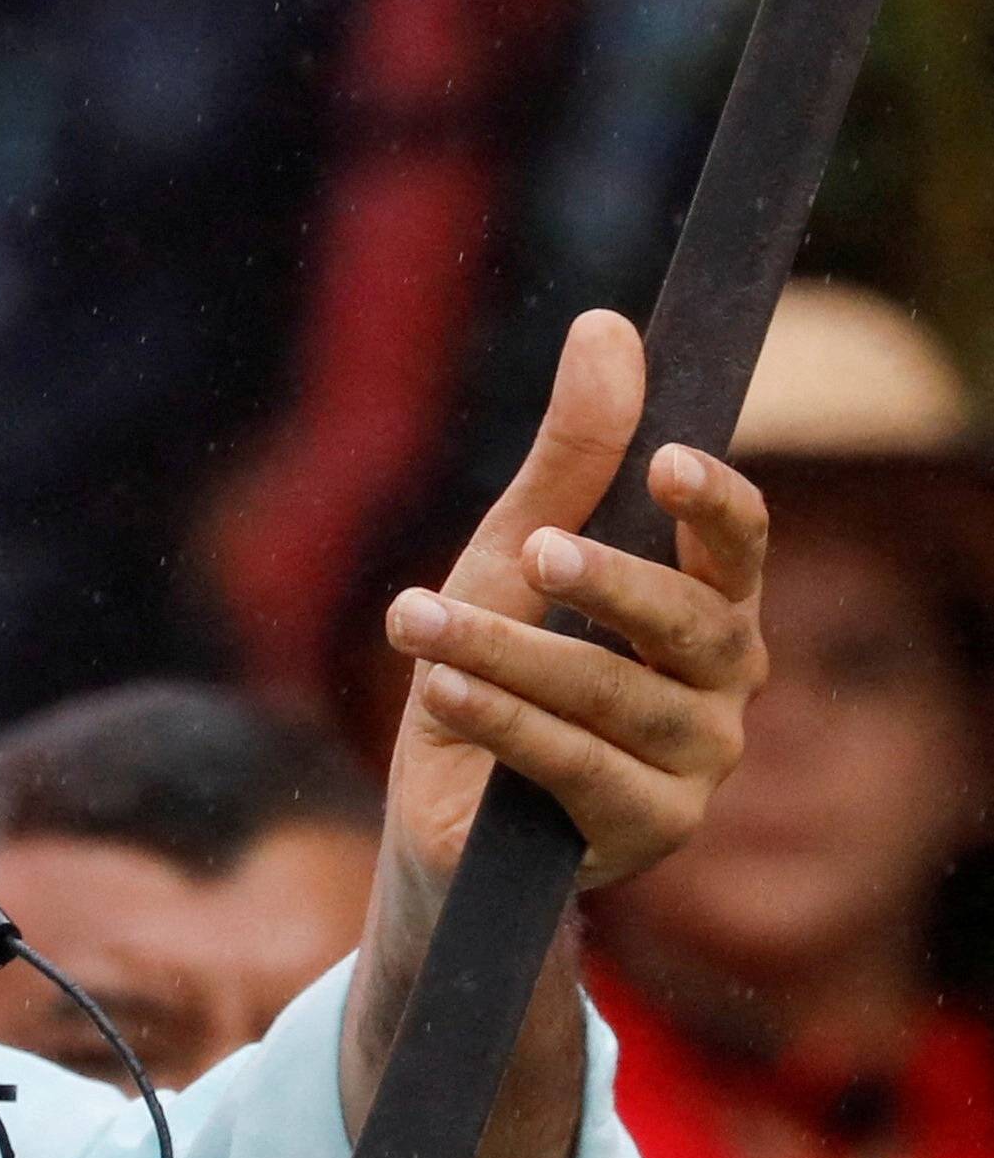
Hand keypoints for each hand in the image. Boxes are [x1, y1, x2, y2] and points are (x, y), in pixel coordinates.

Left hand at [380, 311, 767, 890]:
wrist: (450, 816)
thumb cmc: (497, 665)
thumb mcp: (513, 551)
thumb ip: (569, 456)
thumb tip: (607, 326)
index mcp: (709, 608)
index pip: (739, 546)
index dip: (713, 504)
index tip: (664, 459)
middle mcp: (722, 687)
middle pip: (689, 624)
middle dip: (608, 582)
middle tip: (532, 547)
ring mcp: (693, 766)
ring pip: (611, 696)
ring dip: (507, 652)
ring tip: (417, 618)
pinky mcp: (644, 831)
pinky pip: (574, 765)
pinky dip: (500, 721)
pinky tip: (439, 688)